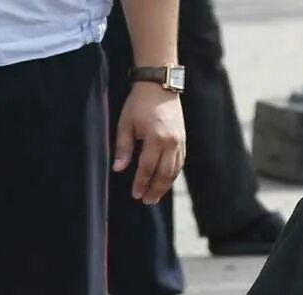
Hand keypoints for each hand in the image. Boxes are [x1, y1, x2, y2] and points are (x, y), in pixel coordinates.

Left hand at [114, 84, 185, 204]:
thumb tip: (118, 169)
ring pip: (174, 170)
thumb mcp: (126, 124)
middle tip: (146, 201)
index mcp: (155, 138)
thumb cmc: (139, 103)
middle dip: (155, 189)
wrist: (159, 85)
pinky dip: (173, 175)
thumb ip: (123, 148)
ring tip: (155, 197)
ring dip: (165, 186)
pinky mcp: (183, 139)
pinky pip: (180, 162)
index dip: (141, 183)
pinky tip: (165, 182)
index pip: (147, 167)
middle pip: (164, 173)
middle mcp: (171, 142)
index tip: (135, 194)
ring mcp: (180, 141)